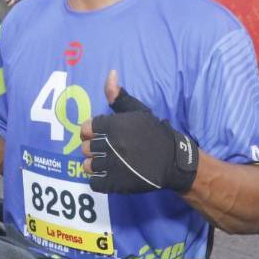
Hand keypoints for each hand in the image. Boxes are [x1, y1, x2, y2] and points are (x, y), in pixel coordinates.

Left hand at [79, 70, 198, 194]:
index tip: (99, 134)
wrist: (172, 159)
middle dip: (93, 148)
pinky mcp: (116, 183)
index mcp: (115, 126)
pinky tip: (109, 175)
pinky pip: (94, 183)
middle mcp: (112, 145)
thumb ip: (118, 96)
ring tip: (107, 163)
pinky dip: (99, 180)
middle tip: (107, 150)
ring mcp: (113, 166)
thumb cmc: (154, 133)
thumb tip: (110, 74)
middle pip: (85, 147)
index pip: (86, 128)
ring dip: (95, 164)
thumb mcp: (138, 111)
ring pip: (88, 165)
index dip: (91, 131)